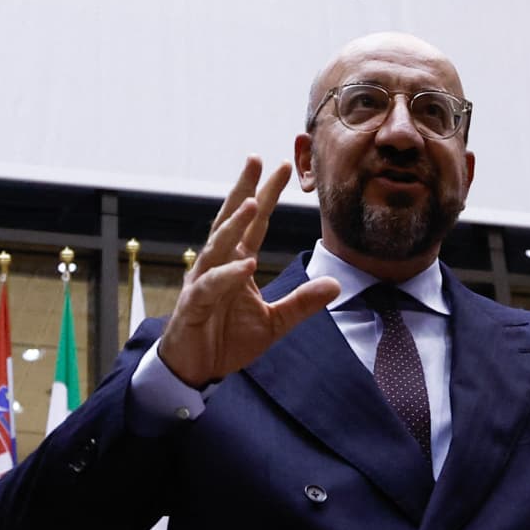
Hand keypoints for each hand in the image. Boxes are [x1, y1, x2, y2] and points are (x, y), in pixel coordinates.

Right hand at [160, 156, 340, 388]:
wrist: (195, 370)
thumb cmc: (226, 340)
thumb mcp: (274, 322)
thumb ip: (302, 302)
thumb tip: (335, 285)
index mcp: (236, 263)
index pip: (254, 223)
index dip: (266, 194)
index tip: (282, 166)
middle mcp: (218, 265)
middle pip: (230, 220)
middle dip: (244, 190)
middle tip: (256, 159)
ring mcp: (203, 283)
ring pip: (218, 247)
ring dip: (234, 226)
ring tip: (252, 203)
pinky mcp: (194, 306)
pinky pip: (212, 286)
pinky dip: (229, 275)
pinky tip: (246, 264)